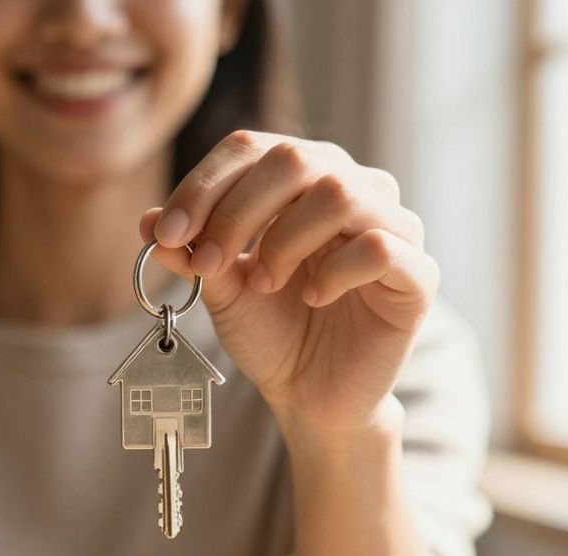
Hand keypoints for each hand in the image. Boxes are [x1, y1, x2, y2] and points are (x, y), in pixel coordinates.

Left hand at [141, 130, 437, 436]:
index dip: (202, 185)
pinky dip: (334, 272)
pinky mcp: (417, 275)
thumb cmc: (272, 331)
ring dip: (284, 240)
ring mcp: (393, 228)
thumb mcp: (220, 288)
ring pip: (339, 193)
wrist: (312, 396)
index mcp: (303, 179)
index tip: (167, 234)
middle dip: (235, 212)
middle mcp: (354, 188)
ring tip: (264, 284)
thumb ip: (192, 252)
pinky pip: (379, 247)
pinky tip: (313, 298)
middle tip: (208, 263)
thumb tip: (150, 221)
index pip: (251, 147)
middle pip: (293, 159)